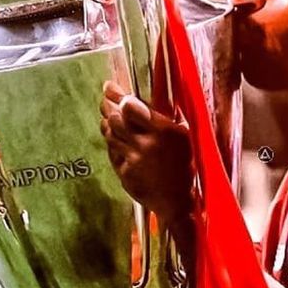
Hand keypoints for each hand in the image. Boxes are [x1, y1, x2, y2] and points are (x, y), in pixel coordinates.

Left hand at [100, 81, 195, 226]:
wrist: (177, 201)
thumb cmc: (182, 166)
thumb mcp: (182, 137)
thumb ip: (161, 118)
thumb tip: (137, 101)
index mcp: (164, 131)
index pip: (131, 107)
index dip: (117, 95)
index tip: (110, 86)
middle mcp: (146, 144)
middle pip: (115, 119)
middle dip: (106, 106)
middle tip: (104, 99)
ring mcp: (133, 160)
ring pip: (110, 135)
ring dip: (107, 123)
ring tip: (108, 117)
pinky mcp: (124, 174)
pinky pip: (112, 152)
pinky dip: (112, 144)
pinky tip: (116, 140)